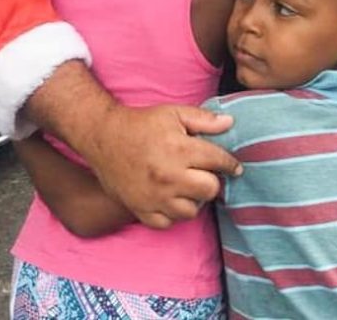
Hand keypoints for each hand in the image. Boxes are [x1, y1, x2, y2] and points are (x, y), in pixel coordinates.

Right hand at [84, 103, 241, 228]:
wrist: (104, 137)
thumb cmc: (141, 124)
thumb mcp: (174, 113)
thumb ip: (204, 119)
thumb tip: (230, 124)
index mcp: (180, 150)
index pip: (218, 162)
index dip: (230, 164)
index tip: (233, 167)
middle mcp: (169, 176)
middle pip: (209, 190)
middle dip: (212, 181)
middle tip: (205, 174)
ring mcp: (154, 196)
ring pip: (191, 211)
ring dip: (193, 199)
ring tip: (187, 187)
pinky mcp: (140, 209)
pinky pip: (167, 223)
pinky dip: (172, 214)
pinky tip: (171, 200)